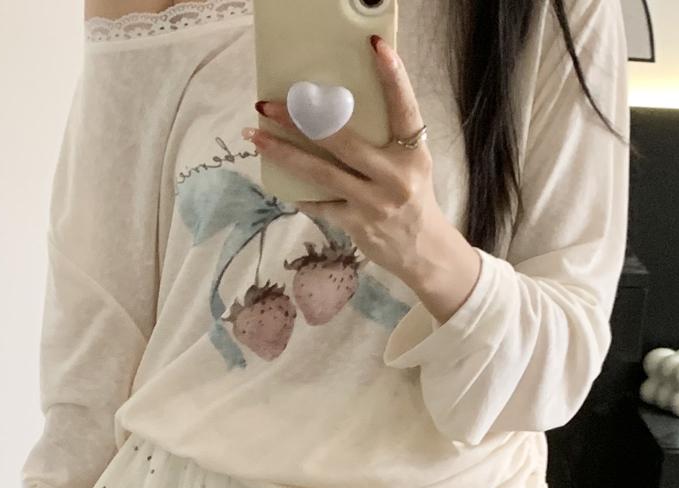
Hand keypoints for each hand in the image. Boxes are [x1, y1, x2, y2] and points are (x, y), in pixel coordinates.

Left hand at [244, 35, 480, 322]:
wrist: (422, 251)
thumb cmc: (412, 198)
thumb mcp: (411, 164)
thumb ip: (386, 140)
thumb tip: (337, 110)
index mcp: (412, 153)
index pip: (404, 107)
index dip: (393, 76)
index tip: (375, 46)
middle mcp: (395, 176)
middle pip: (343, 140)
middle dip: (301, 119)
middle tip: (269, 104)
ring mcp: (374, 203)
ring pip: (321, 172)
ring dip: (284, 153)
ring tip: (256, 136)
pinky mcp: (357, 224)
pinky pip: (320, 203)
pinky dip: (300, 192)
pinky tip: (280, 181)